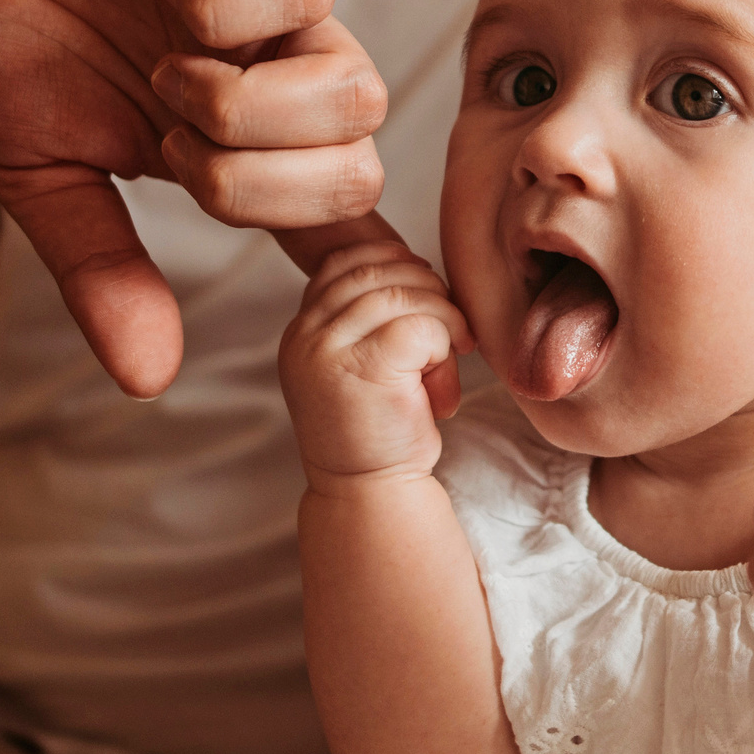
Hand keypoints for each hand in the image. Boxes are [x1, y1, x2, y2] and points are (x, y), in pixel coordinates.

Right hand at [0, 0, 392, 395]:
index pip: (339, 226)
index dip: (366, 273)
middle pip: (357, 174)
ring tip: (167, 64)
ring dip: (242, 101)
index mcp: (248, 151)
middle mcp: (289, 83)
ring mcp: (288, 10)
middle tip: (166, 136)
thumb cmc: (11, 33)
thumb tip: (145, 381)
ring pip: (353, 92)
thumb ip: (101, 266)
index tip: (381, 323)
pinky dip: (224, 9)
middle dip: (250, 180)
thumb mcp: (42, 171)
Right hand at [278, 238, 473, 489]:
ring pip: (401, 294)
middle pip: (375, 271)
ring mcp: (326, 350)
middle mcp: (304, 336)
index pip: (342, 262)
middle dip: (426, 288)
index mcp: (301, 331)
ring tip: (452, 352)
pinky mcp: (361, 367)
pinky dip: (444, 339)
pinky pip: (419, 324)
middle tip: (450, 327)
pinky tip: (445, 370)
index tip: (427, 289)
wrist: (370, 491)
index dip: (393, 261)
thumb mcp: (363, 363)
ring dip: (442, 316)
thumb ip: (371, 320)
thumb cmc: (381, 429)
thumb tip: (421, 267)